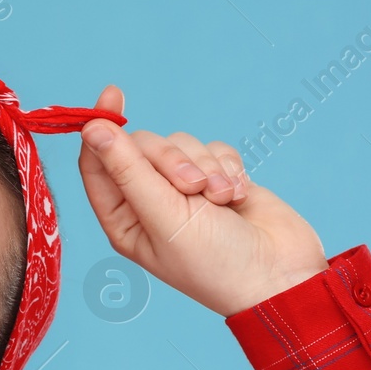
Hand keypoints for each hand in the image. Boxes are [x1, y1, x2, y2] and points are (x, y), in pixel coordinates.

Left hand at [77, 85, 329, 317]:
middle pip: (144, 146)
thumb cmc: (215, 262)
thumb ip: (128, 169)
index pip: (98, 164)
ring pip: (182, 144)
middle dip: (173, 160)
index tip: (112, 93)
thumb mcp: (164, 216)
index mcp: (125, 220)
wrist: (277, 276)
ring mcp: (186, 191)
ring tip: (220, 200)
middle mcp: (150, 203)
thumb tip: (92, 128)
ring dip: (206, 167)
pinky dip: (228, 167)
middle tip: (192, 188)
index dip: (102, 127)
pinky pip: (214, 149)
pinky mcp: (219, 178)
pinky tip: (237, 196)